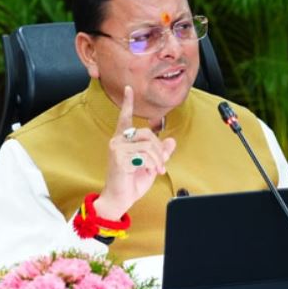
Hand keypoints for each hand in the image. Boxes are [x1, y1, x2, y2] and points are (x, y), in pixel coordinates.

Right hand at [93, 86, 176, 219]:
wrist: (120, 199)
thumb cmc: (131, 182)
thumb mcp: (150, 165)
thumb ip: (160, 153)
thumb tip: (171, 140)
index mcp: (123, 140)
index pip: (124, 117)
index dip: (127, 103)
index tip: (129, 89)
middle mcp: (117, 141)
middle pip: (147, 133)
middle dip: (159, 149)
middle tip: (162, 164)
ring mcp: (116, 148)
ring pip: (148, 145)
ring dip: (157, 159)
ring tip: (157, 170)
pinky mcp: (119, 157)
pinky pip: (144, 155)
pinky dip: (152, 165)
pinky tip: (148, 172)